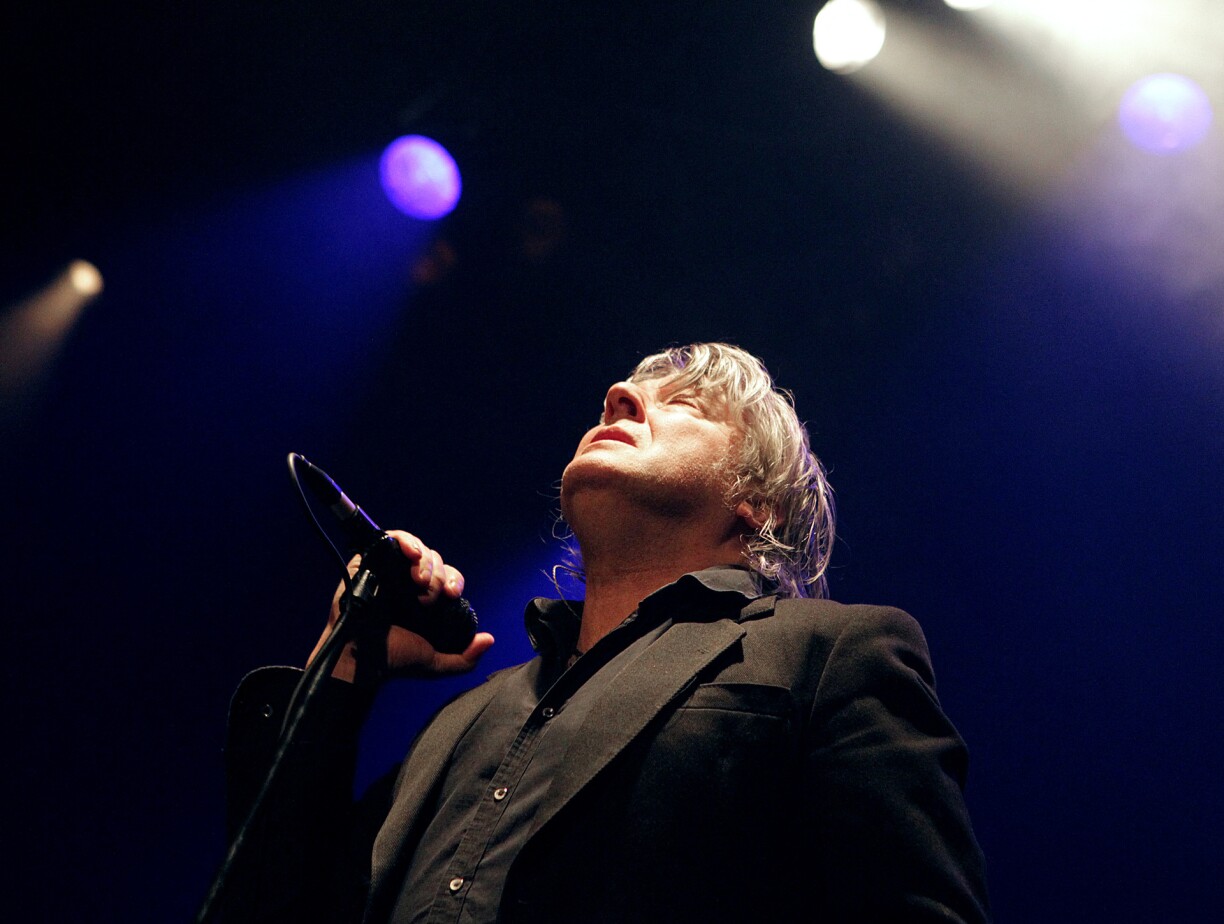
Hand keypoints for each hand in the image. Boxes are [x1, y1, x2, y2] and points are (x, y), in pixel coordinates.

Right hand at [308, 530, 494, 682]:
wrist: (362, 660)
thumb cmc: (394, 661)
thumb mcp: (436, 663)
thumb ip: (465, 659)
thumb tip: (489, 639)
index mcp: (425, 597)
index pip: (448, 577)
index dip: (454, 581)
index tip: (452, 595)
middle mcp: (407, 581)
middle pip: (434, 561)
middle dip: (438, 576)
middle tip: (429, 595)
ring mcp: (388, 570)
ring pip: (416, 549)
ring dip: (424, 561)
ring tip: (420, 579)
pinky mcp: (369, 561)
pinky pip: (390, 539)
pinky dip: (405, 541)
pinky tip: (412, 554)